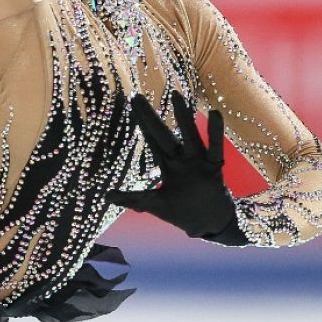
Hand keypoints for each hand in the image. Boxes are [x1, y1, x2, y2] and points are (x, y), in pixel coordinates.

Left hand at [105, 89, 249, 245]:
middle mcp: (181, 158)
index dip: (142, 123)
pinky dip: (215, 133)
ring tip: (176, 96)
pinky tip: (214, 114)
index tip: (131, 104)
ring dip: (183, 117)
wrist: (209, 225)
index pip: (152, 139)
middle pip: (163, 134)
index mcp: (167, 164)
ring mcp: (197, 161)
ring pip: (189, 136)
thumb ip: (134, 199)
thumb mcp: (155, 205)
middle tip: (136, 96)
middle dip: (150, 117)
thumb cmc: (181, 212)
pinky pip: (215, 149)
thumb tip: (106, 195)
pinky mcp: (213, 168)